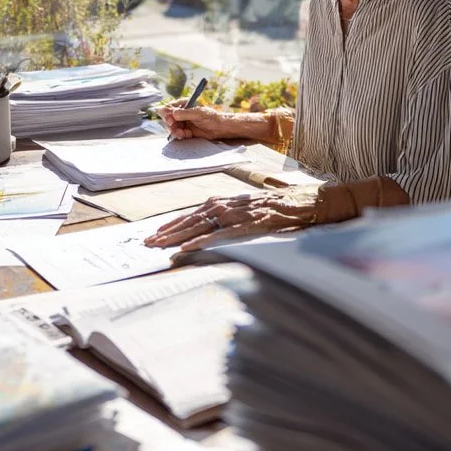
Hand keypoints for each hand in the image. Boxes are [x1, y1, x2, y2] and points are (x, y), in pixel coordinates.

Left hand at [144, 188, 318, 253]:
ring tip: (160, 246)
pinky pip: (220, 235)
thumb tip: (208, 229)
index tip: (155, 234)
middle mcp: (225, 205)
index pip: (191, 214)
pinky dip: (202, 241)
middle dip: (167, 233)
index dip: (172, 224)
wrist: (302, 201)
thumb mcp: (246, 210)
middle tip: (147, 244)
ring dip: (177, 237)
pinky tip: (188, 248)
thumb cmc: (275, 207)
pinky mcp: (248, 225)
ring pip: (200, 226)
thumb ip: (228, 217)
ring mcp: (236, 214)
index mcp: (224, 202)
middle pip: (190, 220)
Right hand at [158, 99, 242, 140]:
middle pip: (168, 118)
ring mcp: (183, 121)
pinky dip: (181, 135)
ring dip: (175, 131)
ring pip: (172, 127)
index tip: (170, 120)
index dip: (167, 114)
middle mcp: (182, 112)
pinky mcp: (186, 130)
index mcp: (184, 104)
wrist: (220, 128)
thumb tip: (171, 113)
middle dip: (170, 125)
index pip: (169, 107)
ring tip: (183, 134)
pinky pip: (178, 133)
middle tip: (174, 130)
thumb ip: (184, 113)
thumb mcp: (197, 113)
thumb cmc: (211, 117)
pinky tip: (187, 135)